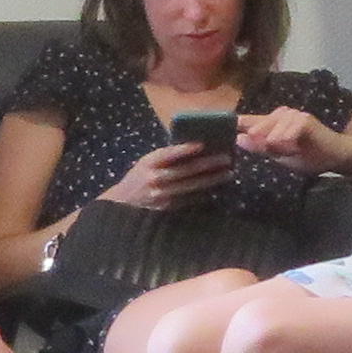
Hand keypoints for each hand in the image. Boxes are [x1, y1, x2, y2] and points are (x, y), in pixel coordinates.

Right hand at [96, 141, 221, 213]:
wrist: (123, 204)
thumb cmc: (139, 178)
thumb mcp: (147, 162)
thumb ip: (166, 157)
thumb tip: (196, 148)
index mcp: (149, 162)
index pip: (170, 154)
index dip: (186, 149)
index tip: (203, 144)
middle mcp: (155, 178)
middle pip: (186, 171)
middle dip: (209, 164)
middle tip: (227, 159)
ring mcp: (162, 195)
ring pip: (191, 186)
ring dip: (211, 179)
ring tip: (228, 173)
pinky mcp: (167, 208)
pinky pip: (189, 200)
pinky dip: (204, 193)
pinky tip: (216, 188)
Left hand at [235, 106, 341, 169]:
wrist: (334, 157)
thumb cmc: (307, 156)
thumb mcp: (278, 155)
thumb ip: (259, 147)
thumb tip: (238, 139)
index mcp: (272, 121)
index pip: (249, 120)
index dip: (236, 124)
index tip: (221, 127)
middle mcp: (281, 114)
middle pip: (257, 129)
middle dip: (265, 145)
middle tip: (282, 152)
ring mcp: (292, 115)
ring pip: (271, 134)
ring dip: (280, 148)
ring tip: (293, 151)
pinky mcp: (304, 119)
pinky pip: (285, 135)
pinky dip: (288, 145)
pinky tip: (296, 148)